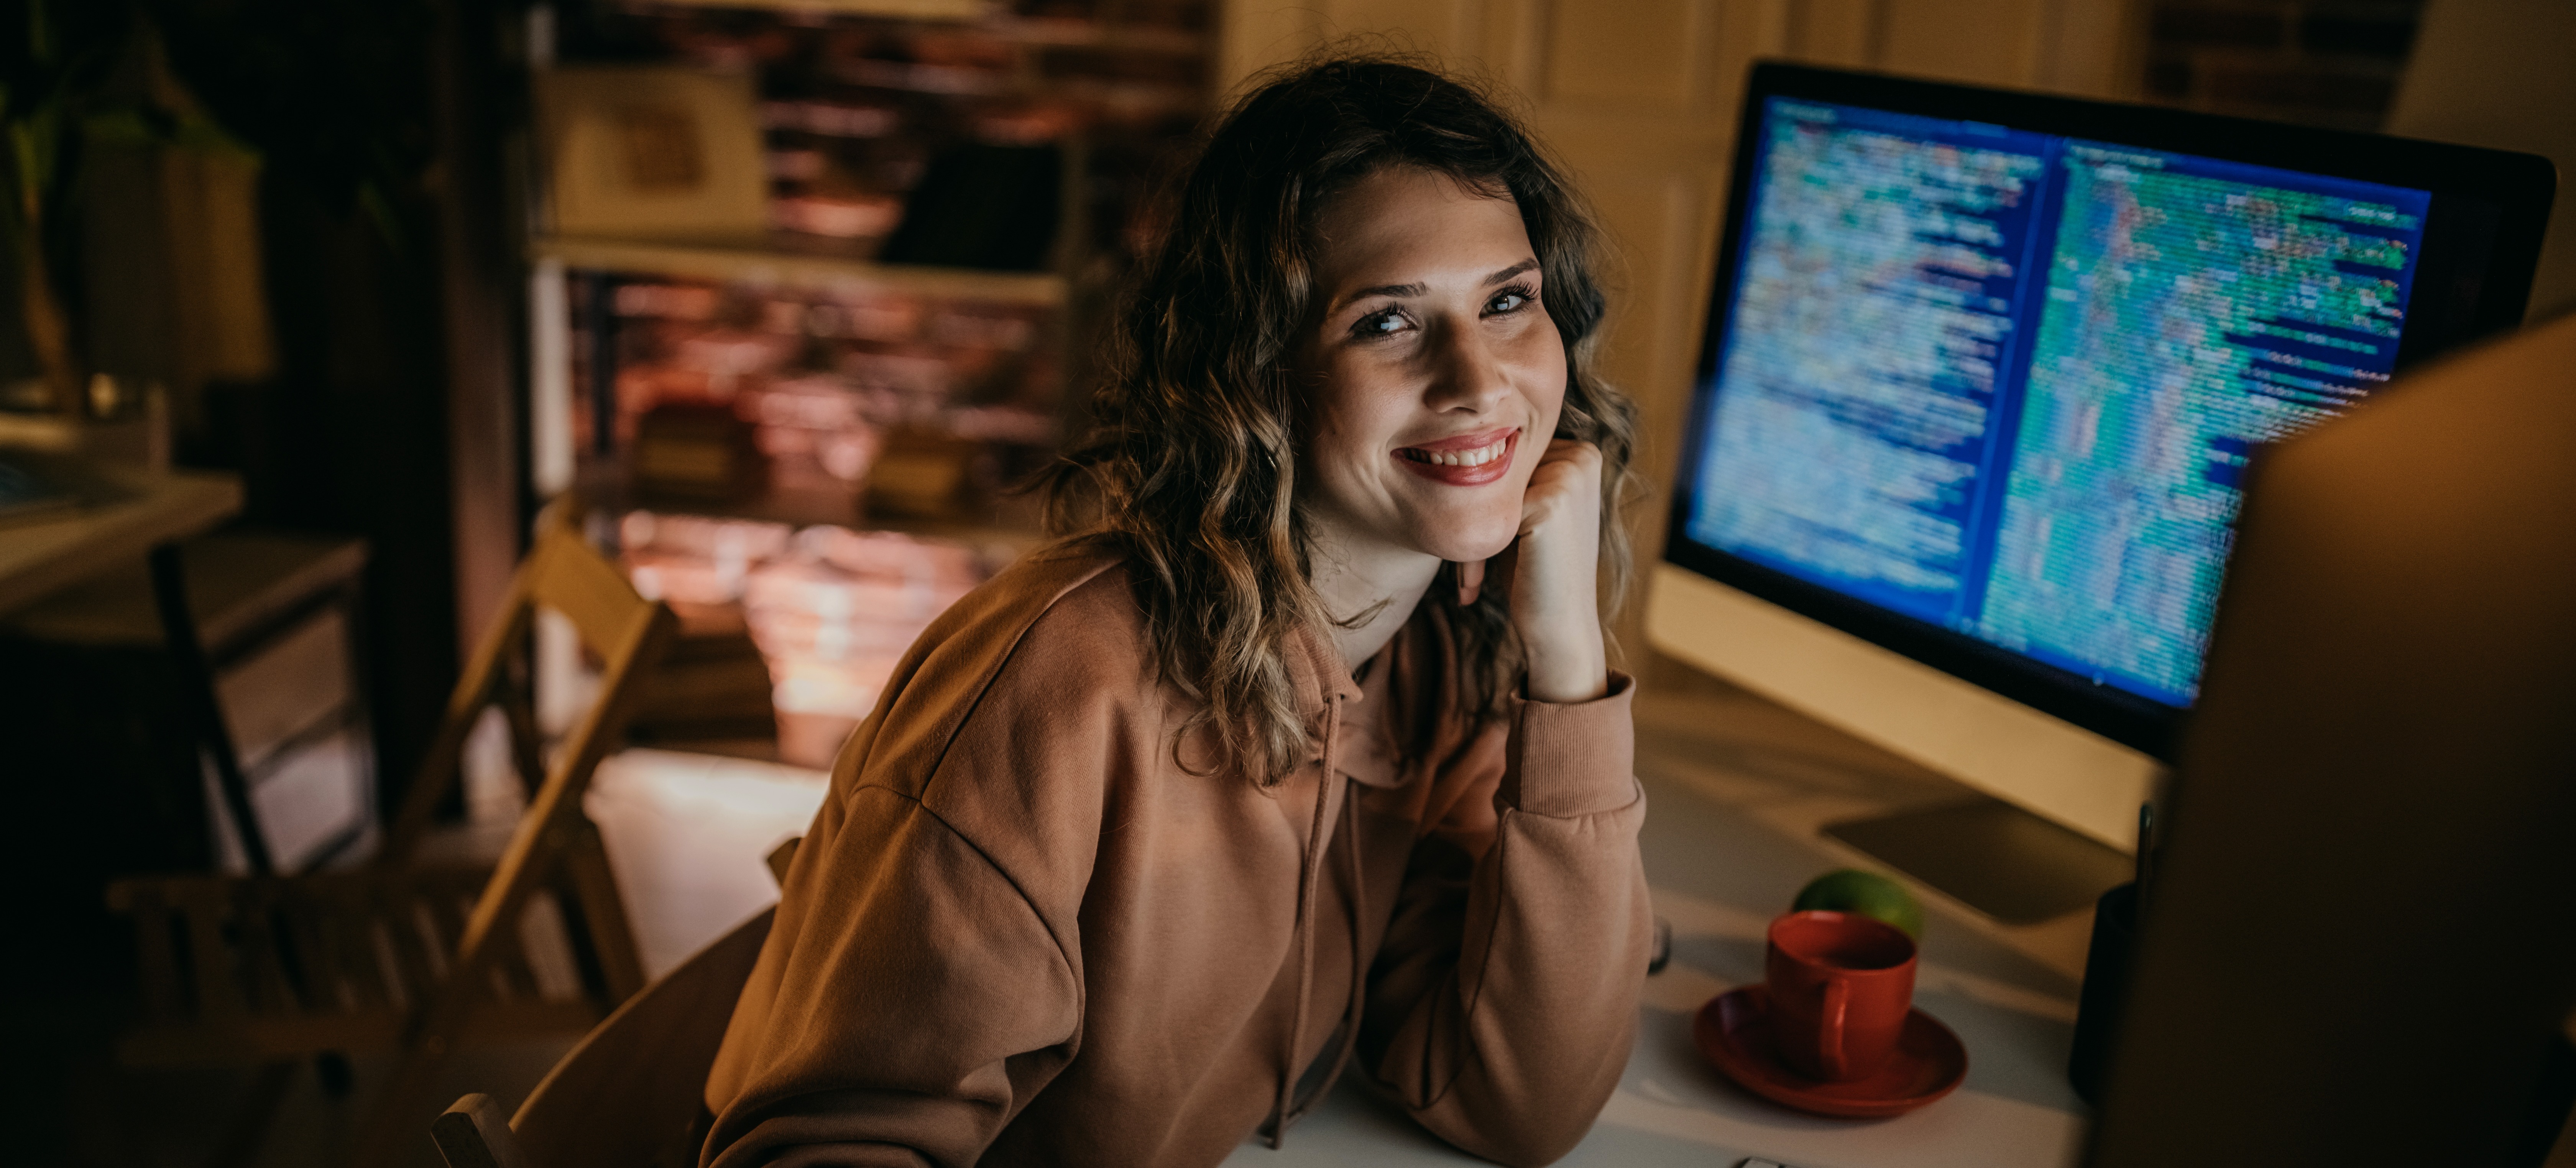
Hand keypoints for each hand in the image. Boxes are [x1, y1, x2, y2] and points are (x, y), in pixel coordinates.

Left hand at [1491, 439, 1607, 703]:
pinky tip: (1474, 580)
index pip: (1511, 452)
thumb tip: (1461, 440)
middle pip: (1500, 464)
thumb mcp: (1529, 510)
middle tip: (1467, 566)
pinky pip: (1487, 508)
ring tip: (1470, 574)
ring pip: (1490, 485)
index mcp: (1583, 452)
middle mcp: (1582, 456)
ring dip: (1472, 525)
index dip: (1490, 493)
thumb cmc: (1536, 570)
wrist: (1559, 625)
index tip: (1477, 534)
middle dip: (1477, 508)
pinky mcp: (1550, 502)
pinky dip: (1473, 542)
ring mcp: (1568, 477)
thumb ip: (1514, 475)